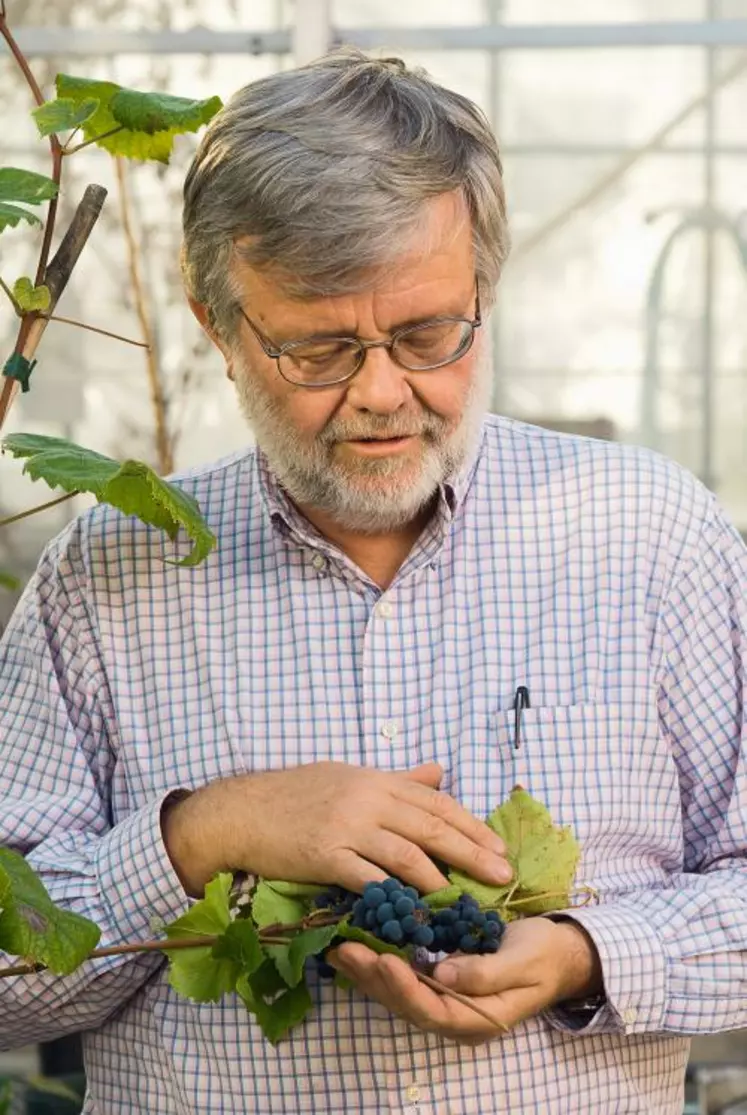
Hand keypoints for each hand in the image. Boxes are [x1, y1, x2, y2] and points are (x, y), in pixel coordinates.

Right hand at [162, 760, 511, 896]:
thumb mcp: (350, 776)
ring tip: (465, 900)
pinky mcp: (326, 856)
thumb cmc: (295, 795)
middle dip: (472, 852)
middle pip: (431, 826)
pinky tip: (413, 914)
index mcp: (376, 780)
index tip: (499, 847)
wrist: (242, 811)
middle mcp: (368, 799)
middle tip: (502, 875)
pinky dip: (394, 897)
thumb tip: (438, 771)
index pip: (435, 801)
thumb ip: (397, 779)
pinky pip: (368, 879)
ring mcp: (347, 827)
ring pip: (407, 853)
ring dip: (441, 880)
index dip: (471, 825)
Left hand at [327, 917, 602, 1045]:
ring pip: (398, 991)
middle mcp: (455, 1014)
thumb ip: (485, 972)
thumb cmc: (544, 956)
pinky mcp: (440, 978)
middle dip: (374, 977)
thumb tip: (445, 975)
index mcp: (477, 1017)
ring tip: (340, 947)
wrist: (560, 953)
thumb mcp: (523, 963)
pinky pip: (405, 974)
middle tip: (346, 949)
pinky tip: (359, 942)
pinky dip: (380, 960)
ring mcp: (446, 998)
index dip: (404, 987)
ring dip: (368, 971)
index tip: (384, 959)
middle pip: (406, 1003)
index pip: (431, 1009)